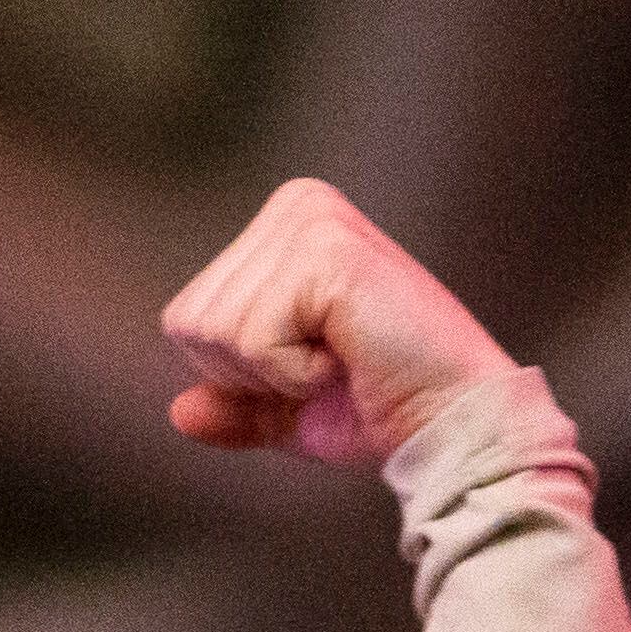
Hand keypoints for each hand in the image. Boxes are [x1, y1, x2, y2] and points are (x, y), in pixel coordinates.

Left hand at [159, 177, 519, 469]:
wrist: (451, 425)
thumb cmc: (383, 411)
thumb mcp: (289, 411)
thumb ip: (234, 404)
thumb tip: (179, 413)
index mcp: (281, 226)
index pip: (186, 317)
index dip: (237, 374)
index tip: (313, 365)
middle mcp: (294, 205)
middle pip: (190, 322)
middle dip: (250, 374)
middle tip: (330, 365)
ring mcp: (310, 220)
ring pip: (215, 330)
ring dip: (275, 373)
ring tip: (343, 358)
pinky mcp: (326, 251)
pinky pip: (253, 339)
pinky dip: (294, 373)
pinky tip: (350, 356)